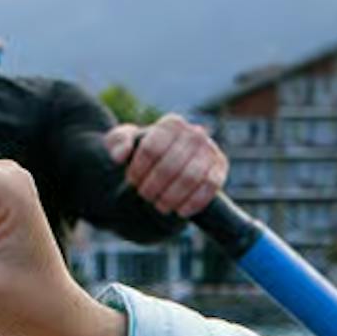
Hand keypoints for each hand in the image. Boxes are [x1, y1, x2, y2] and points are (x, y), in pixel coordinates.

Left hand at [105, 114, 226, 216]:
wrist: (167, 168)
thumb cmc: (142, 154)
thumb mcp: (123, 144)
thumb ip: (116, 143)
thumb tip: (119, 156)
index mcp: (172, 124)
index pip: (152, 148)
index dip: (139, 169)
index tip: (131, 181)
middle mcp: (195, 133)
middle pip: (170, 165)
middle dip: (154, 186)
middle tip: (145, 197)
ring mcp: (210, 151)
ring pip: (190, 177)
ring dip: (172, 196)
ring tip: (160, 205)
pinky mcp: (220, 170)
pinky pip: (210, 187)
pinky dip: (194, 202)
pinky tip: (180, 211)